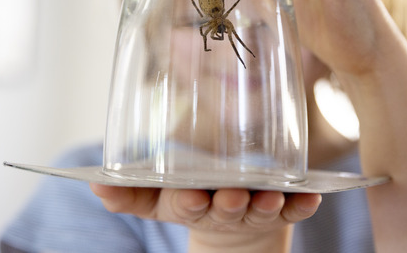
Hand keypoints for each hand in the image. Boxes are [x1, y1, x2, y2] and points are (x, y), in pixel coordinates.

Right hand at [90, 185, 320, 251]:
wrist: (233, 222)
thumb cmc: (192, 198)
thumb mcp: (156, 199)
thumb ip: (128, 192)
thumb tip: (93, 183)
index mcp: (191, 204)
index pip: (186, 204)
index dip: (188, 201)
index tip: (190, 196)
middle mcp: (223, 208)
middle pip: (227, 207)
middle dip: (230, 203)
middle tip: (234, 195)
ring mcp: (255, 208)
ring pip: (262, 207)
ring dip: (269, 203)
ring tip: (275, 197)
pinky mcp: (283, 208)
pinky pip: (297, 208)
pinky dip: (305, 204)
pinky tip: (313, 197)